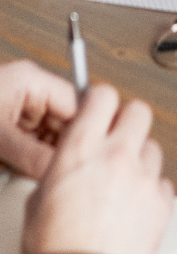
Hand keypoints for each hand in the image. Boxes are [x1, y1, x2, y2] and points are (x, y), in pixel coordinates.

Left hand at [0, 61, 76, 178]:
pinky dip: (30, 156)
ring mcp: (15, 105)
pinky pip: (30, 138)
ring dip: (47, 154)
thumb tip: (61, 170)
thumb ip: (32, 155)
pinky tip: (29, 170)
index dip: (86, 131)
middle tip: (67, 171)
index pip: (77, 102)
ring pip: (47, 132)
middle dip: (63, 146)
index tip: (91, 157)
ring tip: (47, 173)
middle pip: (64, 118)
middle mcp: (27, 88)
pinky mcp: (5, 121)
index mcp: (30, 79)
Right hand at [23, 84, 173, 253]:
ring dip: (139, 158)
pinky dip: (152, 189)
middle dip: (128, 121)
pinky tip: (134, 206)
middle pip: (139, 111)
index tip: (98, 109)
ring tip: (122, 182)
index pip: (103, 95)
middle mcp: (117, 157)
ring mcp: (144, 178)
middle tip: (116, 138)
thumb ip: (62, 166)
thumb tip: (70, 159)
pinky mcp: (163, 202)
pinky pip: (163, 181)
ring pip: (153, 147)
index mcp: (81, 150)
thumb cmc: (56, 249)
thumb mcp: (39, 197)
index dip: (100, 100)